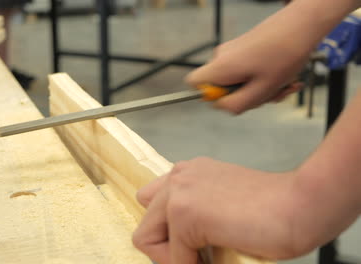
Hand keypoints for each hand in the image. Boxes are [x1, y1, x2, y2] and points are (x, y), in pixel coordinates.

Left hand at [133, 157, 310, 263]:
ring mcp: (178, 193)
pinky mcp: (184, 213)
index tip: (194, 248)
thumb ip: (193, 212)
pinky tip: (218, 258)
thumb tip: (174, 243)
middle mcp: (177, 177)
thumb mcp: (220, 204)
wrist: (300, 206)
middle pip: (146, 223)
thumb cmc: (271, 208)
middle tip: (200, 257)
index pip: (151, 207)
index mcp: (187, 173)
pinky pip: (172, 258)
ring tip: (207, 258)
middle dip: (167, 248)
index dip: (169, 235)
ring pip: (147, 239)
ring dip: (174, 257)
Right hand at [186, 30, 304, 113]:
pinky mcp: (244, 49)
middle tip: (267, 94)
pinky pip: (247, 72)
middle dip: (244, 96)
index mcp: (221, 67)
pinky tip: (282, 79)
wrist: (302, 25)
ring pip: (238, 81)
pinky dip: (263, 79)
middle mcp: (222, 58)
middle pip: (220, 87)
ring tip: (281, 85)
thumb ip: (236, 105)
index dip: (209, 96)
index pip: (194, 84)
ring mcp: (233, 52)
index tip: (232, 97)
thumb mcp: (262, 91)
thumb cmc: (285, 55)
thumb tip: (223, 107)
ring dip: (260, 89)